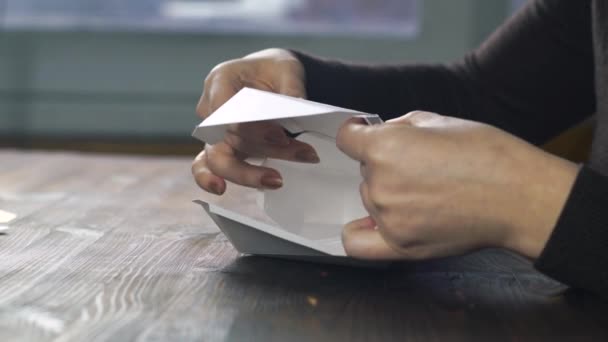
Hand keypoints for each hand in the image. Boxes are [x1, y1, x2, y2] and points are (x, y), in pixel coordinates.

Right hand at [192, 48, 318, 194]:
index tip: (281, 135)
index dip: (252, 127)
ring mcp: (212, 130)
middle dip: (265, 149)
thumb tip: (298, 107)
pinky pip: (204, 166)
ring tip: (277, 180)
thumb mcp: (288, 69)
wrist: (271, 78)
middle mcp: (210, 107)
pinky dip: (208, 179)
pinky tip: (220, 189)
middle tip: (300, 152)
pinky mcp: (218, 148)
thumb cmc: (275, 72)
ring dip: (250, 172)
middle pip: (230, 137)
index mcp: (221, 80)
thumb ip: (291, 88)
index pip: (227, 109)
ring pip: (220, 157)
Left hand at [336, 111, 579, 259]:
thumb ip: (399, 126)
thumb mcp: (439, 120)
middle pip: (365, 170)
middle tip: (421, 167)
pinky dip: (361, 232)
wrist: (519, 196)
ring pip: (370, 198)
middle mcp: (379, 184)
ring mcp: (387, 217)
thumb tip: (380, 132)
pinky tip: (374, 224)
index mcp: (384, 147)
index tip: (366, 133)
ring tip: (427, 192)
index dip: (357, 132)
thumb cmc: (487, 153)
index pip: (347, 138)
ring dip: (387, 192)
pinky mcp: (400, 244)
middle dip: (385, 164)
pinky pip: (358, 242)